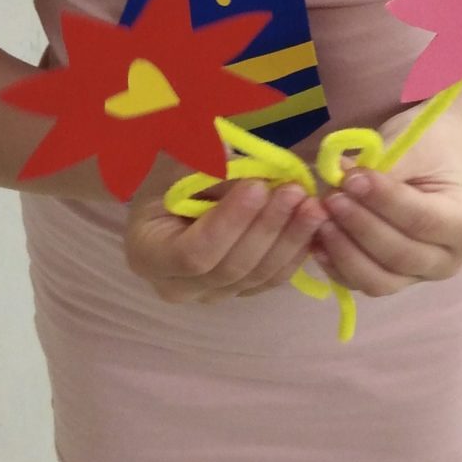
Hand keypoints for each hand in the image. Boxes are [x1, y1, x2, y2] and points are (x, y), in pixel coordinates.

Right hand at [124, 174, 326, 306]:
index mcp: (148, 254)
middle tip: (295, 191)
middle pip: (230, 269)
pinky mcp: (240, 292)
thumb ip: (213, 175)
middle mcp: (177, 286)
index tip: (258, 186)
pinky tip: (314, 225)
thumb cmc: (170, 176)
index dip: (230, 222)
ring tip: (312, 204)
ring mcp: (211, 294)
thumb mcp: (180, 166)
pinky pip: (272, 280)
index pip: (193, 253)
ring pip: (256, 277)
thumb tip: (260, 180)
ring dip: (289, 239)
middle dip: (268, 228)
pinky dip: (296, 252)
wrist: (173, 195)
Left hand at [310, 104, 461, 299]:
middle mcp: (450, 259)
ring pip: (380, 280)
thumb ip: (383, 168)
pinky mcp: (395, 280)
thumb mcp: (414, 146)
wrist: (437, 158)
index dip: (384, 202)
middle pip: (400, 255)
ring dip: (345, 252)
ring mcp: (421, 275)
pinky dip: (337, 266)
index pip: (422, 220)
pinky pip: (362, 283)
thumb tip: (340, 179)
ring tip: (321, 220)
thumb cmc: (430, 146)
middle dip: (360, 227)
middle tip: (331, 198)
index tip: (352, 178)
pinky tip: (317, 241)